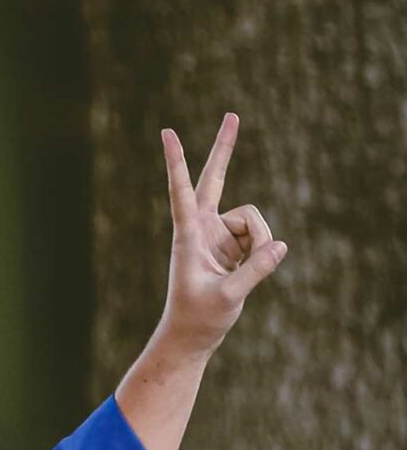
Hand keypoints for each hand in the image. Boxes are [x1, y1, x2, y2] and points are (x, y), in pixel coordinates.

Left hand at [158, 113, 287, 357]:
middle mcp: (201, 228)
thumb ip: (255, 271)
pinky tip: (247, 270)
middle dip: (225, 148)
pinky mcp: (233, 243)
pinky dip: (263, 253)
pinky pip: (261, 237)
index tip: (168, 133)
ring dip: (261, 243)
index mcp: (187, 235)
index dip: (177, 162)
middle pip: (215, 179)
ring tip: (244, 272)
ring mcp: (218, 234)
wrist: (193, 335)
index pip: (182, 191)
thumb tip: (281, 246)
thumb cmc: (199, 318)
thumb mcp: (229, 297)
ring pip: (255, 220)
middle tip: (232, 114)